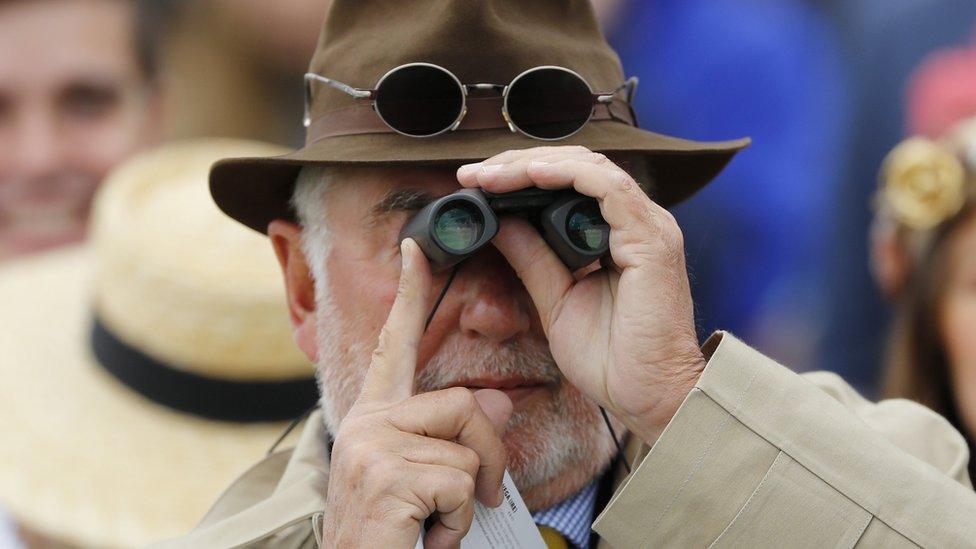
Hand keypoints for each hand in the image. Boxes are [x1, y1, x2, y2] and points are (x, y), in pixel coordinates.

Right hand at [322, 239, 512, 548]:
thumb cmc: (393, 534)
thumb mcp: (428, 480)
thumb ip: (455, 436)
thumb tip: (499, 400)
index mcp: (373, 416)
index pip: (394, 345)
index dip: (409, 295)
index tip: (415, 246)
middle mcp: (364, 422)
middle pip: (464, 405)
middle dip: (490, 458)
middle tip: (480, 498)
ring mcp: (369, 446)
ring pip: (469, 448)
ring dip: (468, 499)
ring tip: (433, 524)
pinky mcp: (384, 475)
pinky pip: (460, 485)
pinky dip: (457, 523)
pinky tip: (425, 537)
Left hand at [457, 146, 705, 444]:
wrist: (649, 396)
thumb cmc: (614, 359)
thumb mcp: (556, 299)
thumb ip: (532, 258)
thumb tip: (500, 223)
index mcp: (618, 235)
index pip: (570, 183)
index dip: (521, 176)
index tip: (476, 183)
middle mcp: (637, 223)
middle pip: (576, 167)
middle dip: (519, 164)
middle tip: (474, 173)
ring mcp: (649, 227)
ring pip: (589, 168)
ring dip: (534, 165)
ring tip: (491, 174)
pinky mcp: (652, 240)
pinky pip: (608, 188)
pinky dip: (568, 174)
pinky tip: (531, 175)